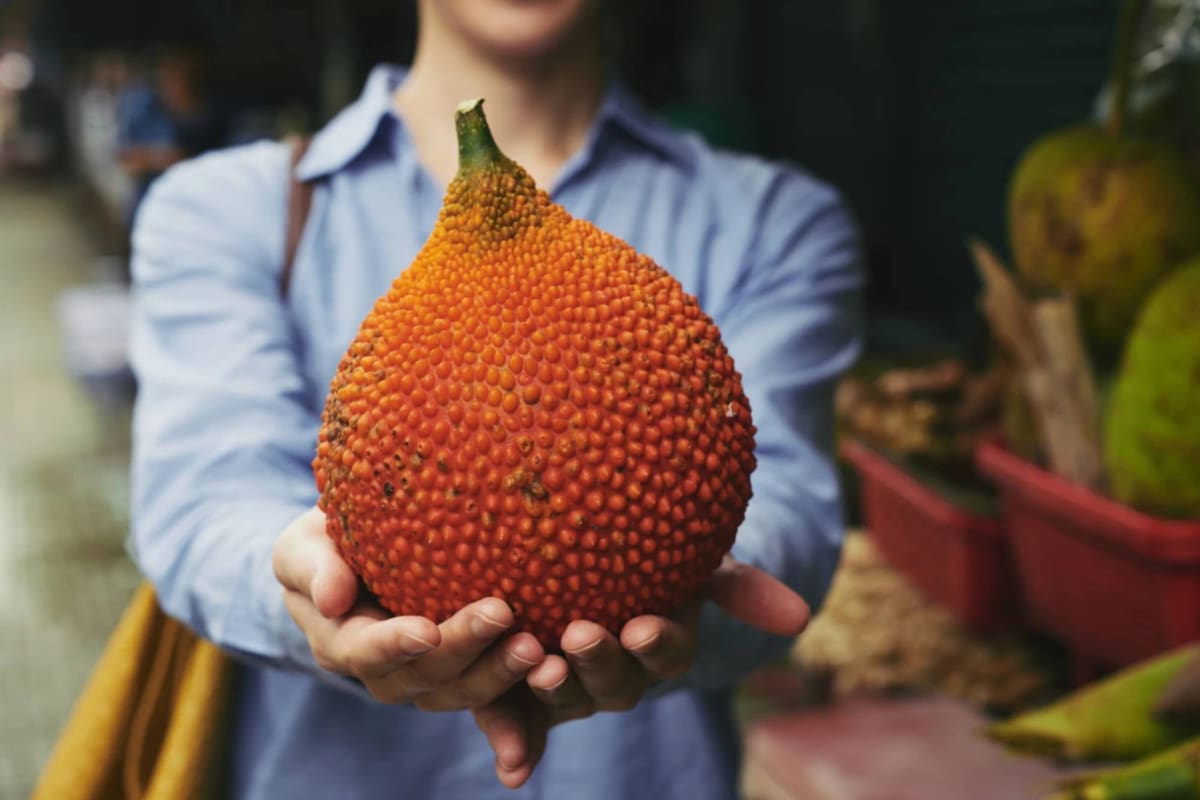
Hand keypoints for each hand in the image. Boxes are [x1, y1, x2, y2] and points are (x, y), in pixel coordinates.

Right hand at [272, 507, 544, 708]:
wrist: (359, 556)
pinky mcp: (470, 671)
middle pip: (427, 676)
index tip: (426, 629)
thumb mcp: (303, 545)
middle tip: (502, 614)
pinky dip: (521, 714)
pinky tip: (552, 689)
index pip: (366, 651)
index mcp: (344, 642)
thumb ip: (313, 567)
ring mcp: (432, 677)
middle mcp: (389, 671)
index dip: (394, 645)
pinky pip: (496, 698)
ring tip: (539, 648)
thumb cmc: (326, 542)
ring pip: (466, 691)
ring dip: (502, 675)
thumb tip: (333, 597)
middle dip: (465, 651)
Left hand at [471, 556, 810, 787]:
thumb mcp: (695, 562)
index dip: (657, 644)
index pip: (666, 652)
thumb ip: (739, 586)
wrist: (581, 558)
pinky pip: (522, 722)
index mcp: (659, 647)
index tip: (642, 627)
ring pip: (567, 701)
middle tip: (580, 634)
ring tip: (539, 665)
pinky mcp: (525, 694)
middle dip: (599, 663)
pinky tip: (511, 768)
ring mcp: (572, 689)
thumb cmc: (650, 555)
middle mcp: (618, 676)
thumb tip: (801, 618)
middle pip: (613, 682)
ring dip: (554, 692)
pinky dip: (516, 744)